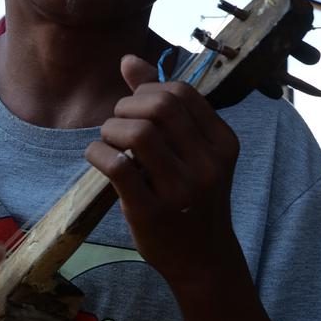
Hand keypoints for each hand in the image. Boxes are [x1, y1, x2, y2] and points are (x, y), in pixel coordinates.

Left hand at [85, 54, 241, 284]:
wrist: (203, 261)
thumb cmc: (192, 198)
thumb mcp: (190, 152)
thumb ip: (162, 105)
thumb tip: (129, 60)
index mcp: (222, 143)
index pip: (181, 92)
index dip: (147, 91)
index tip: (136, 109)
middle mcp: (208, 164)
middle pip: (158, 107)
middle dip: (127, 107)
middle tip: (118, 124)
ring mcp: (182, 190)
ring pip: (137, 132)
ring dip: (111, 129)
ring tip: (110, 142)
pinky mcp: (152, 211)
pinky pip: (116, 165)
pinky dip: (97, 153)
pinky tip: (98, 157)